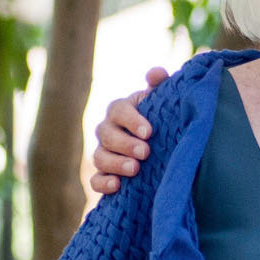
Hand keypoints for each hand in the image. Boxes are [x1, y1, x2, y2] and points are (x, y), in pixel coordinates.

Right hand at [88, 66, 167, 194]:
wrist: (165, 147)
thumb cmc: (162, 118)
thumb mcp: (164, 101)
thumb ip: (161, 84)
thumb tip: (156, 73)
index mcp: (121, 110)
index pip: (118, 110)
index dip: (131, 120)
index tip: (149, 132)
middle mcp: (108, 130)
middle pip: (106, 135)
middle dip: (125, 144)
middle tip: (145, 152)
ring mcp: (104, 153)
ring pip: (99, 157)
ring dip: (116, 164)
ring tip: (135, 169)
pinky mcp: (104, 175)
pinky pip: (95, 180)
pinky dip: (103, 183)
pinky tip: (117, 186)